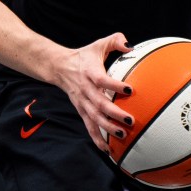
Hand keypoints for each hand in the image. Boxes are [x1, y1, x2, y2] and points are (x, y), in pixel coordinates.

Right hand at [54, 32, 134, 152]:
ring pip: (94, 118)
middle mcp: (86, 90)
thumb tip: (131, 46)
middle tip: (131, 120)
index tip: (129, 89)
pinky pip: (89, 127)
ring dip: (108, 129)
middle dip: (115, 114)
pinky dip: (97, 139)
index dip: (114, 86)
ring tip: (123, 135)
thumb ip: (115, 40)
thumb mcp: (99, 44)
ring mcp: (82, 102)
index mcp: (90, 73)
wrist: (60, 67)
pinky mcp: (81, 111)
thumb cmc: (85, 56)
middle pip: (100, 104)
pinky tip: (107, 150)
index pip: (102, 80)